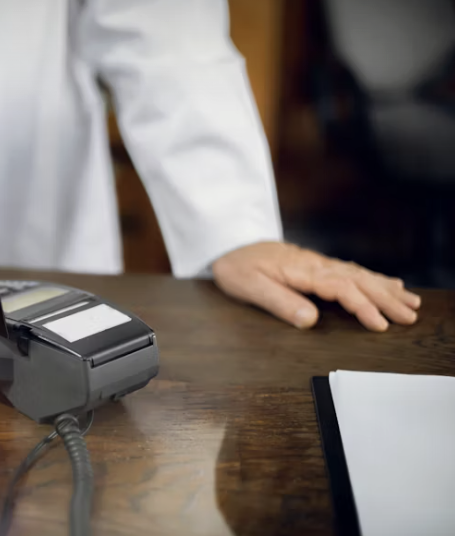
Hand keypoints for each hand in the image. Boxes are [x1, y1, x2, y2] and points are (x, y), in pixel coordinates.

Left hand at [212, 242, 420, 331]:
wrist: (228, 244)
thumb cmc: (237, 267)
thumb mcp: (250, 287)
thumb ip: (279, 302)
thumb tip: (308, 320)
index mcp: (302, 271)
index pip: (340, 288)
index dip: (362, 307)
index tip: (380, 324)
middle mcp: (315, 265)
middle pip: (357, 280)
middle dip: (385, 298)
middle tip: (410, 316)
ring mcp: (317, 264)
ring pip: (358, 275)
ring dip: (385, 288)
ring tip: (409, 301)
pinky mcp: (315, 266)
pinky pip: (350, 272)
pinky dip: (373, 279)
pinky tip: (387, 284)